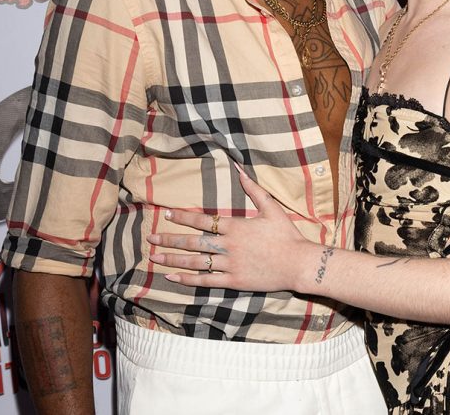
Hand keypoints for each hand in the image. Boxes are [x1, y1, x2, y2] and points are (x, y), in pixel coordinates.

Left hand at [147, 167, 312, 291]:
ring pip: (195, 262)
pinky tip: (172, 278)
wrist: (298, 262)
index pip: (202, 220)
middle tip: (150, 239)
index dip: (182, 217)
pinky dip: (188, 280)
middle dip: (169, 240)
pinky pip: (206, 280)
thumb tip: (240, 169)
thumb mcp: (271, 208)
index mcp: (235, 226)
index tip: (166, 215)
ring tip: (155, 258)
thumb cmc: (286, 234)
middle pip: (192, 242)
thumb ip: (253, 189)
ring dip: (173, 260)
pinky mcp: (234, 281)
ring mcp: (229, 264)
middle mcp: (228, 245)